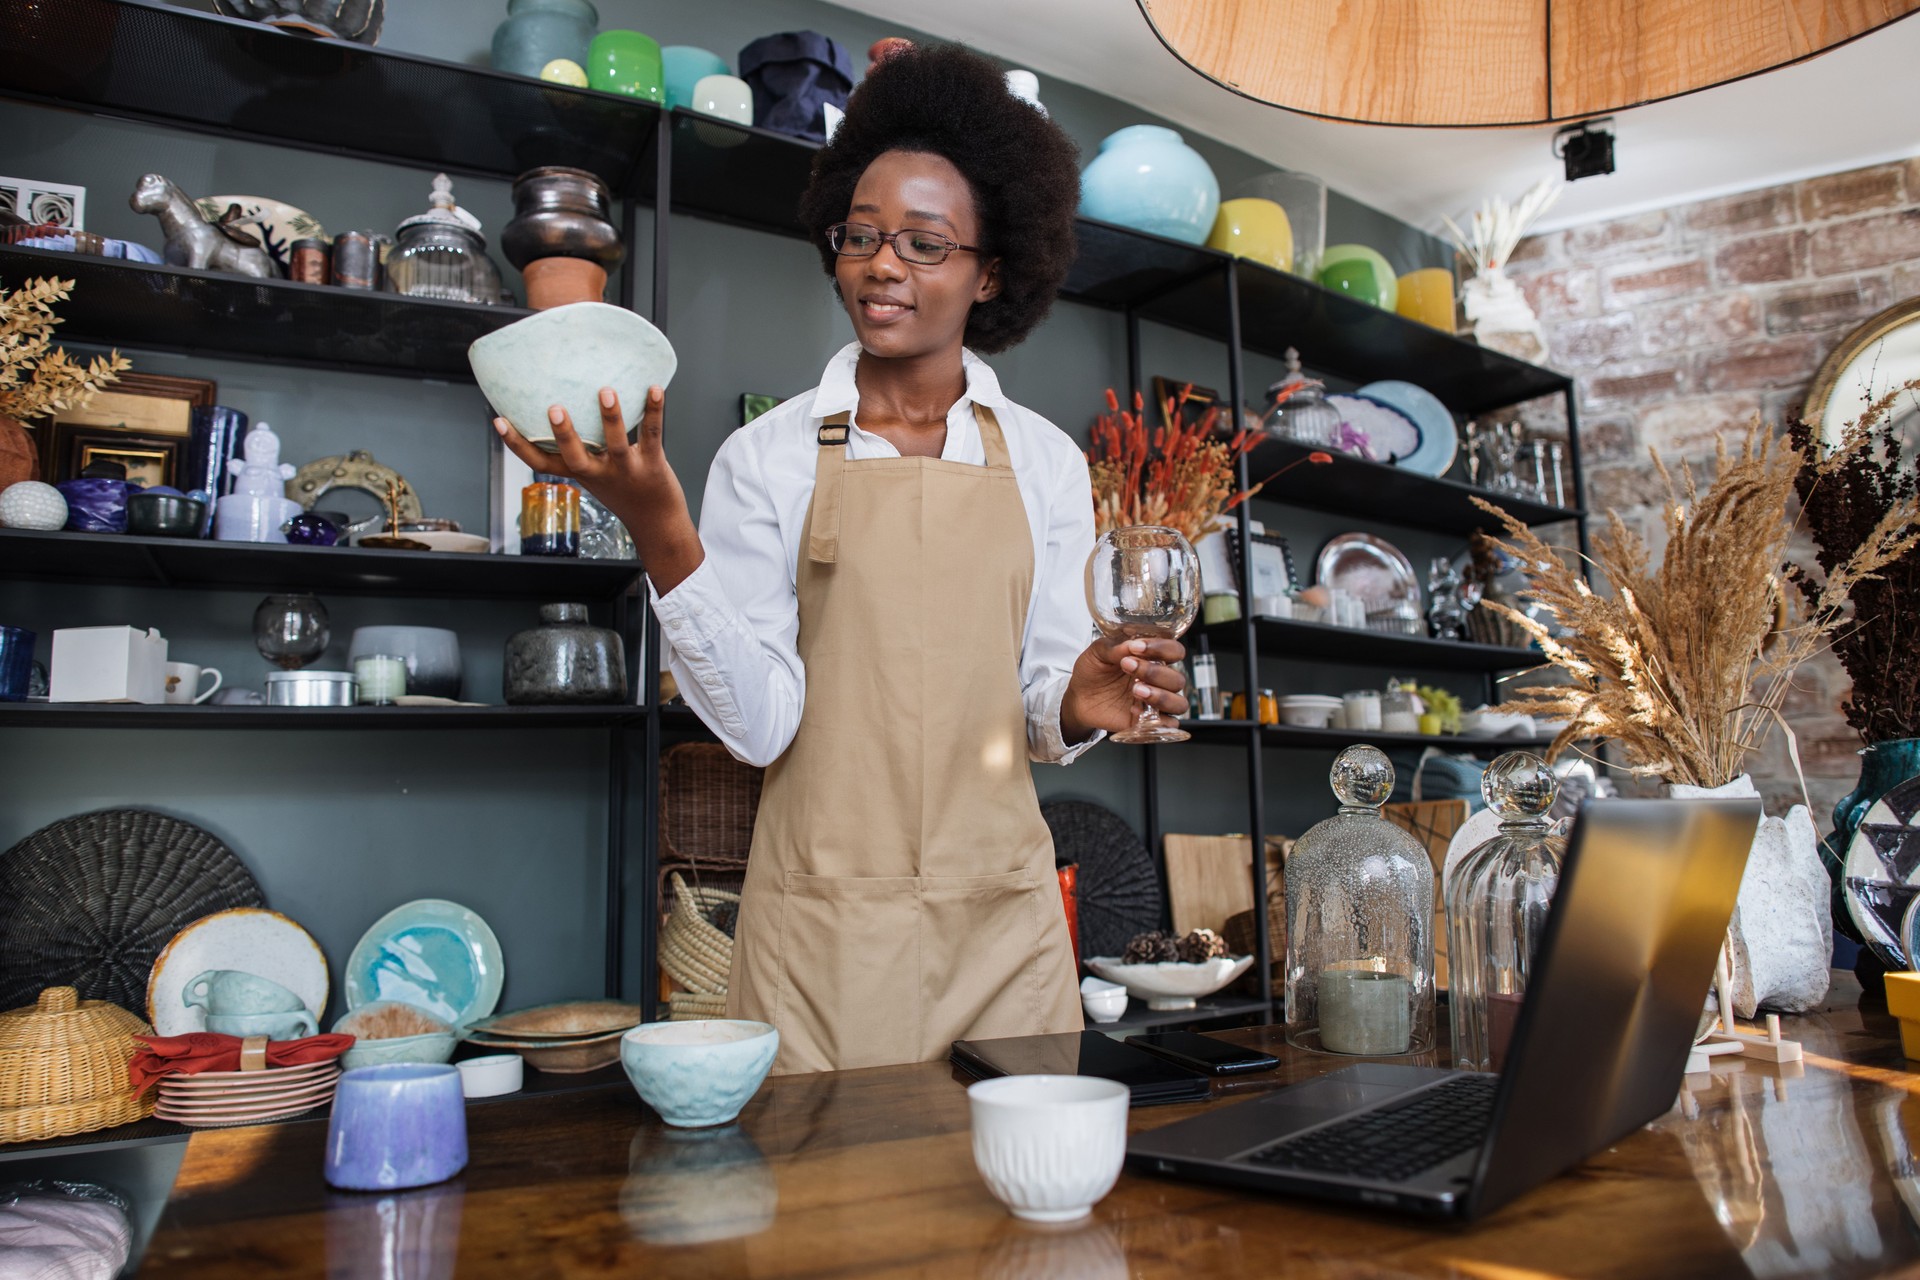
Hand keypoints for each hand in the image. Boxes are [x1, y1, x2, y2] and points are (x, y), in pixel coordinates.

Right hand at [494, 386, 702, 591]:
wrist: (657, 521)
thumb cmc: (624, 490)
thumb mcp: (596, 473)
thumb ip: (584, 447)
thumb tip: (568, 403)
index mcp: (580, 473)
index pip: (540, 463)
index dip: (517, 445)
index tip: (499, 421)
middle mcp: (599, 473)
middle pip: (575, 456)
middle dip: (563, 434)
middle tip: (553, 409)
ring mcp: (625, 470)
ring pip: (615, 444)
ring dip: (610, 417)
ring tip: (606, 391)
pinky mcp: (652, 464)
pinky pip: (652, 434)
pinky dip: (655, 411)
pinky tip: (655, 389)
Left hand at [1060, 636, 1187, 743]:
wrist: (1079, 697)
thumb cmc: (1093, 671)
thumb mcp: (1098, 652)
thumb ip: (1115, 647)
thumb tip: (1131, 644)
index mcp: (1153, 658)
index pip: (1174, 650)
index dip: (1162, 648)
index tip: (1137, 647)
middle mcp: (1159, 680)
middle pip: (1177, 679)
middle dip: (1155, 673)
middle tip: (1128, 666)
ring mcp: (1156, 702)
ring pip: (1179, 703)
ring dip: (1161, 696)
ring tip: (1136, 690)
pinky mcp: (1149, 721)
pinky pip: (1168, 725)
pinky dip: (1158, 720)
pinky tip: (1135, 710)